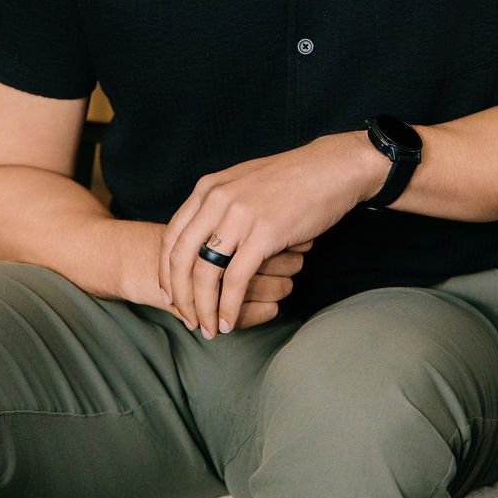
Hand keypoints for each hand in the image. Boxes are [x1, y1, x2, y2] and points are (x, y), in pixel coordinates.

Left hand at [159, 133, 387, 336]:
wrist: (331, 168)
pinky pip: (235, 280)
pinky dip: (228, 306)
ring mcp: (238, 216)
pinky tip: (229, 321)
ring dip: (203, 308)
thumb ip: (220, 206)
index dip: (166, 272)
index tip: (170, 295)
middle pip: (181, 258)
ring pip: (204, 273)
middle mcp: (216, 200)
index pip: (171, 237)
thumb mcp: (243, 184)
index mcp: (208, 188)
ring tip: (209, 328)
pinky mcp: (264, 234)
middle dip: (180, 296)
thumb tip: (206, 237)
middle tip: (187, 320)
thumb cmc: (292, 179)